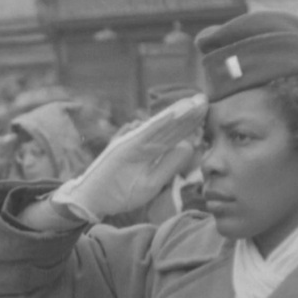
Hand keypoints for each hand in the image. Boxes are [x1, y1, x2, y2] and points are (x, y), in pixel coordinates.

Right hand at [52, 94, 207, 221]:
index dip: (191, 123)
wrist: (91, 200)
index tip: (206, 111)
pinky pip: (146, 133)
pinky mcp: (125, 147)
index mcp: (152, 151)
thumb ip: (169, 165)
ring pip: (161, 126)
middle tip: (205, 98)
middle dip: (189, 113)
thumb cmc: (120, 191)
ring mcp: (133, 143)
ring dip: (177, 113)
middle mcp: (143, 142)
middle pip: (171, 126)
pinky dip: (160, 123)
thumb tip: (189, 146)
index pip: (176, 134)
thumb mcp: (152, 183)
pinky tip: (173, 114)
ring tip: (194, 102)